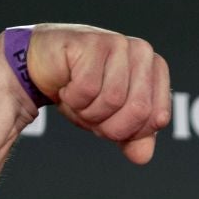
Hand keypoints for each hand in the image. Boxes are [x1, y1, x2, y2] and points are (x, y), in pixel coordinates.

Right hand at [22, 24, 171, 164]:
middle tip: (90, 111)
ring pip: (113, 100)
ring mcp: (118, 43)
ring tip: (78, 96)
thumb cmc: (82, 91)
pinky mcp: (91, 42)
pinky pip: (88, 88)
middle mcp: (143, 51)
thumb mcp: (112, 120)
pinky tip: (66, 83)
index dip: (129, 130)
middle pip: (138, 110)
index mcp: (156, 69)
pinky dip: (73, 97)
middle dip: (109, 124)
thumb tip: (143, 157)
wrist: (41, 67)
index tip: (110, 119)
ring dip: (88, 110)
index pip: (157, 117)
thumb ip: (133, 139)